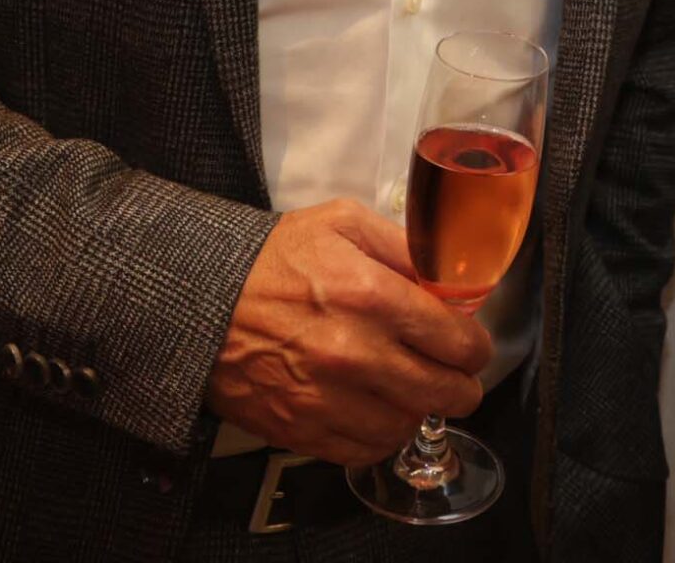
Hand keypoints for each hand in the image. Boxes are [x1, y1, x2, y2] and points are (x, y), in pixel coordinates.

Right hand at [205, 198, 492, 466]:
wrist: (199, 301)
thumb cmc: (274, 257)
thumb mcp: (344, 223)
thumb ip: (404, 246)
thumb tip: (451, 277)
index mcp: (372, 296)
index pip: (458, 340)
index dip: (475, 346)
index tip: (471, 345)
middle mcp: (355, 354)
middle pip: (444, 391)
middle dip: (461, 385)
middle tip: (458, 376)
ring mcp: (327, 399)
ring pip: (407, 425)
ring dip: (420, 411)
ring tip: (415, 393)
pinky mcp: (301, 430)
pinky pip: (364, 450)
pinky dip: (381, 437)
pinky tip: (380, 413)